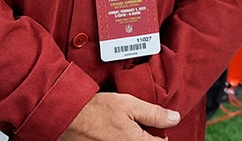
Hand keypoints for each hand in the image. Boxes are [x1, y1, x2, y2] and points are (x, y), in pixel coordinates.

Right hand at [61, 92, 178, 139]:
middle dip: (146, 138)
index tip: (156, 129)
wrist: (67, 118)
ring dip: (133, 138)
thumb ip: (154, 114)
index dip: (161, 135)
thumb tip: (174, 118)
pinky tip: (113, 135)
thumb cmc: (95, 110)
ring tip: (122, 131)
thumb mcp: (129, 105)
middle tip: (137, 128)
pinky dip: (119, 140)